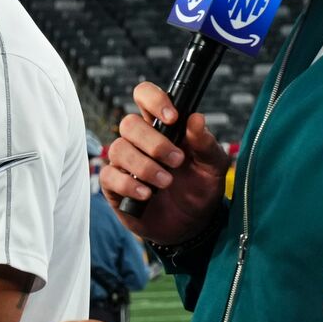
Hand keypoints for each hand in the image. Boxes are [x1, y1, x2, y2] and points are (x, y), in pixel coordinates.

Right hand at [103, 80, 228, 243]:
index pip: (145, 96)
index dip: (153, 100)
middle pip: (129, 123)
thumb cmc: (200, 188)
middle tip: (176, 161)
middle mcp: (140, 141)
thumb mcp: (213, 165)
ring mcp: (125, 163)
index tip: (172, 118)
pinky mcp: (115, 186)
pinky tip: (147, 194)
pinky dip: (129, 184)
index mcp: (163, 127)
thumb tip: (196, 118)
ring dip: (144, 166)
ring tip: (165, 183)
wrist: (192, 225)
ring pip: (119, 149)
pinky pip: (110, 176)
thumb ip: (205, 143)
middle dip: (154, 143)